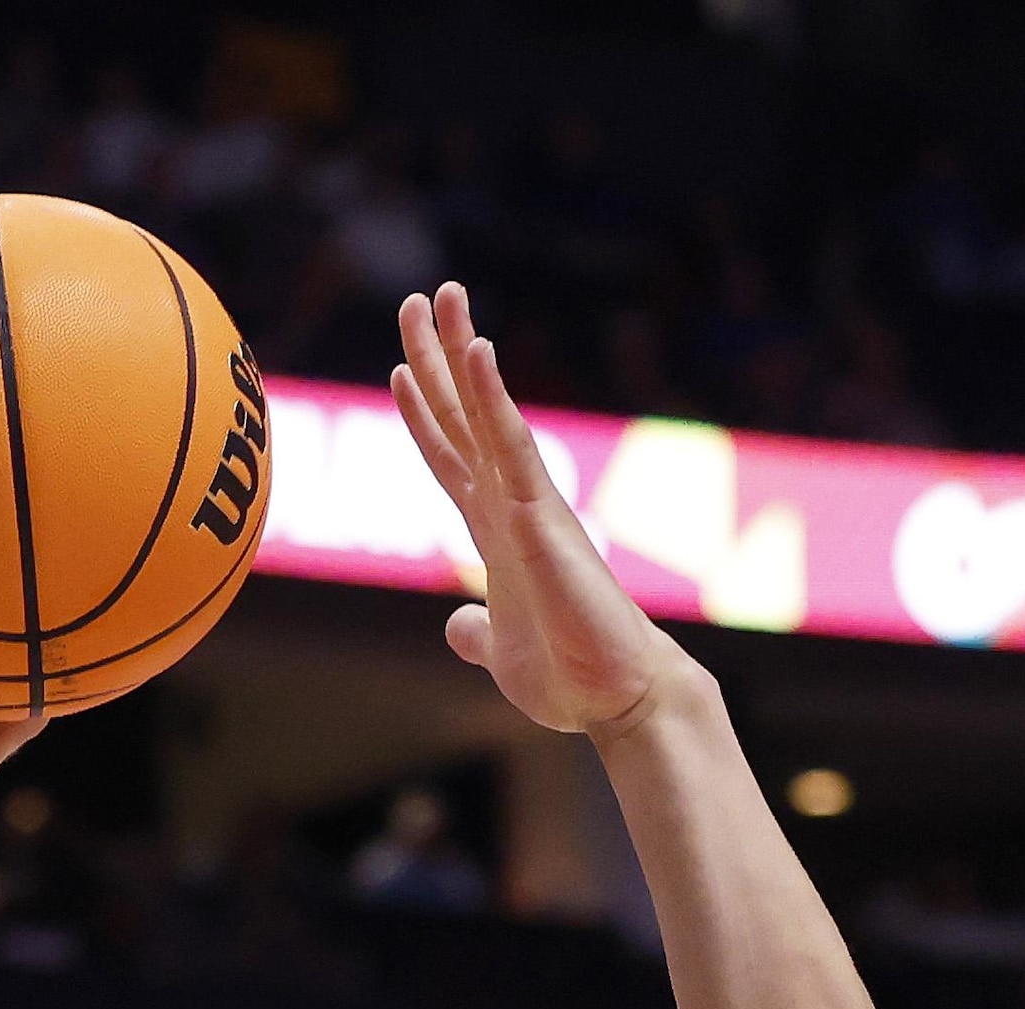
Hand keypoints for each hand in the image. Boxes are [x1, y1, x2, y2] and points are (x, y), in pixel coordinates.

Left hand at [390, 283, 703, 740]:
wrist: (620, 698)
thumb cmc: (571, 678)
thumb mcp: (499, 654)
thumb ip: (475, 634)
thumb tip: (457, 626)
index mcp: (494, 532)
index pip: (450, 456)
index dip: (424, 411)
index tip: (404, 364)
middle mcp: (509, 506)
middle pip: (462, 417)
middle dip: (437, 355)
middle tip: (419, 297)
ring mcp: (526, 506)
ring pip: (484, 414)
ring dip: (461, 353)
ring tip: (444, 294)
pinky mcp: (543, 519)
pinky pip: (512, 447)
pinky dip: (491, 399)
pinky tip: (476, 353)